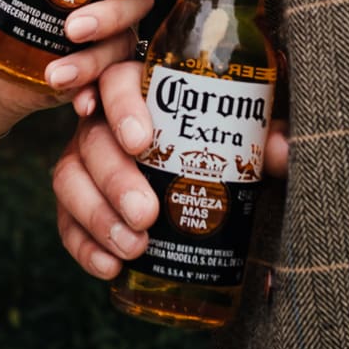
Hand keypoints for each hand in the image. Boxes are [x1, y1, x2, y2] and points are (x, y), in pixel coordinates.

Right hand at [53, 55, 288, 278]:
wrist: (212, 185)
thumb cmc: (228, 145)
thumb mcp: (249, 136)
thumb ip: (265, 139)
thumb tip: (281, 151)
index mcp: (143, 92)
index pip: (118, 80)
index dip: (122, 106)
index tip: (142, 142)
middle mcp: (105, 121)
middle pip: (93, 138)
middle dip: (115, 179)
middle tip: (145, 214)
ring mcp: (86, 161)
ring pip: (69, 179)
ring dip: (97, 216)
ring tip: (133, 248)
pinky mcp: (78, 202)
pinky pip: (67, 222)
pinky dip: (84, 247)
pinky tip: (110, 268)